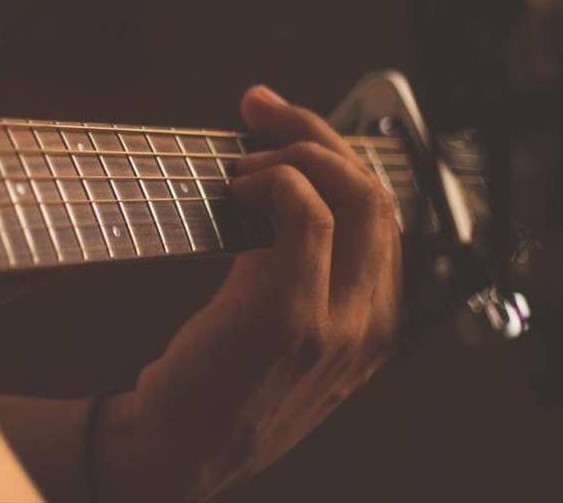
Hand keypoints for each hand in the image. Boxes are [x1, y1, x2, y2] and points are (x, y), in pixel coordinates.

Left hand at [94, 85, 401, 500]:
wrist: (179, 451)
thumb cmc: (219, 383)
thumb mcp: (287, 330)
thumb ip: (302, 266)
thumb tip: (278, 174)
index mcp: (377, 323)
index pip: (383, 213)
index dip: (336, 153)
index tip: (283, 122)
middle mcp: (372, 325)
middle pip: (376, 192)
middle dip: (319, 133)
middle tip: (262, 111)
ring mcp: (336, 322)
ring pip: (349, 194)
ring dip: (291, 154)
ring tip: (241, 165)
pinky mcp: (288, 315)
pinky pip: (303, 214)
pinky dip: (271, 181)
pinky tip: (236, 191)